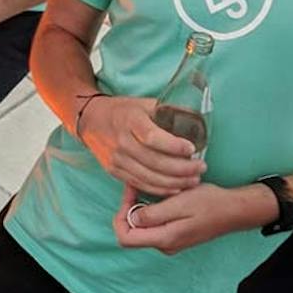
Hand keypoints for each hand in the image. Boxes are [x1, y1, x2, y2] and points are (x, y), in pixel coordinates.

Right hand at [77, 96, 204, 196]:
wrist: (91, 120)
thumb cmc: (123, 111)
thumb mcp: (143, 103)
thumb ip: (167, 111)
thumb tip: (196, 119)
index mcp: (130, 120)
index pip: (153, 137)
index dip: (174, 146)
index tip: (193, 149)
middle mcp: (121, 141)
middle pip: (154, 161)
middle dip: (182, 168)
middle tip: (201, 168)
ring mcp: (116, 159)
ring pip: (149, 177)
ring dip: (174, 182)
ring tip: (194, 180)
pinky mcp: (114, 171)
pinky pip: (140, 184)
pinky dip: (160, 189)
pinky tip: (176, 188)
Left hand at [114, 181, 275, 254]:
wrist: (234, 210)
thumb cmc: (210, 204)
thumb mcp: (180, 203)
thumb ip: (154, 214)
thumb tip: (131, 218)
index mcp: (164, 239)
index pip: (125, 238)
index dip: (120, 216)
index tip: (130, 194)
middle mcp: (164, 245)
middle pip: (131, 232)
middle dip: (128, 209)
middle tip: (136, 186)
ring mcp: (170, 242)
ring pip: (142, 228)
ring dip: (139, 208)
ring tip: (146, 187)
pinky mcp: (175, 235)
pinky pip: (154, 225)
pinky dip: (150, 210)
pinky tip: (158, 195)